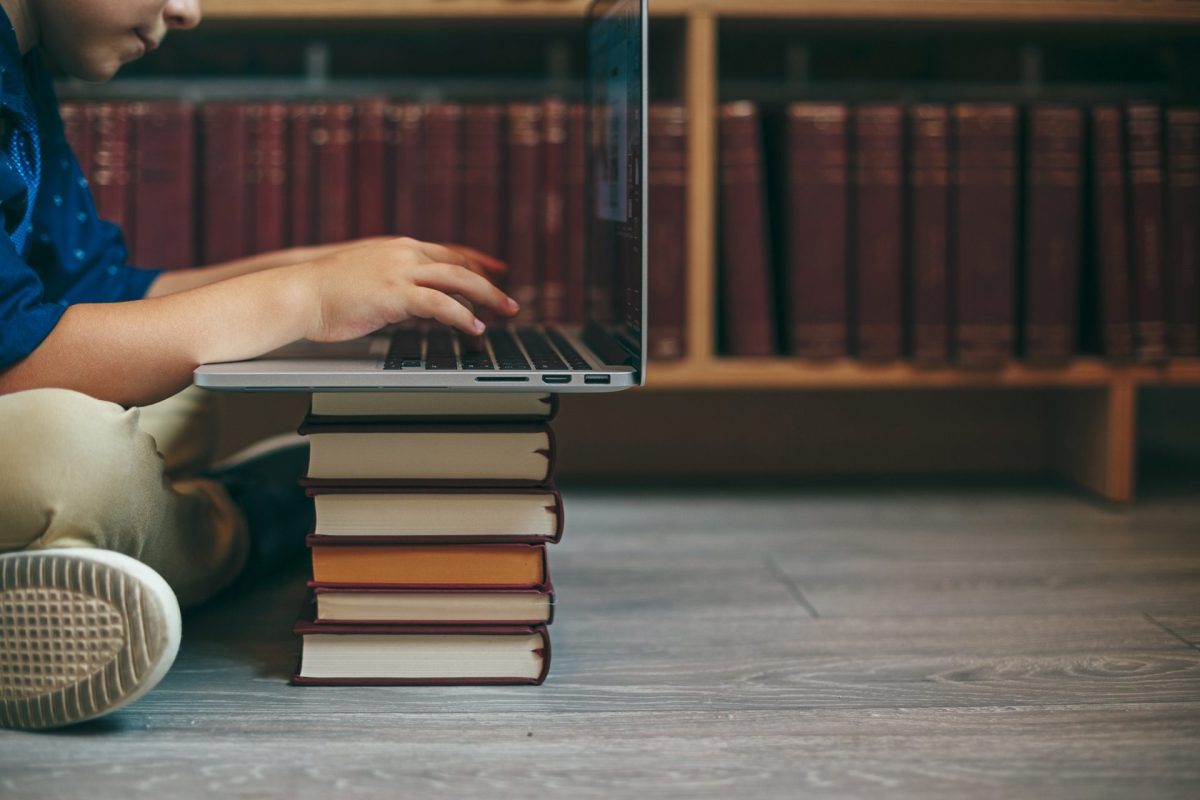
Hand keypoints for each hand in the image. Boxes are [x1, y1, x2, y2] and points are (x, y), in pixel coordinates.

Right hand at [296, 237, 519, 342]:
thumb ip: (399, 286)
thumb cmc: (328, 293)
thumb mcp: (370, 281)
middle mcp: (404, 254)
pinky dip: (461, 316)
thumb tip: (422, 304)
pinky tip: (474, 328)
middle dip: (490, 283)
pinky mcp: (395, 294)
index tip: (498, 274)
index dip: (478, 265)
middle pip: (460, 265)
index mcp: (399, 248)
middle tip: (511, 302)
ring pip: (458, 281)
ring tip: (505, 314)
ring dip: (487, 298)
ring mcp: (400, 272)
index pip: (450, 254)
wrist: (299, 293)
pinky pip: (439, 304)